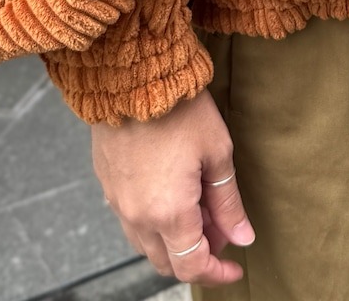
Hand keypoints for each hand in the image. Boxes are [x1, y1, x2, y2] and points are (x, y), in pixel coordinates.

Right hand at [91, 88, 254, 286]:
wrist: (133, 76)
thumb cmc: (180, 108)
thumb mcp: (217, 152)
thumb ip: (228, 202)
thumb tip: (242, 237)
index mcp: (169, 213)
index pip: (192, 266)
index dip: (217, 272)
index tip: (235, 267)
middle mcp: (138, 216)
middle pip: (167, 261)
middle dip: (197, 255)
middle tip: (221, 228)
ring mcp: (117, 201)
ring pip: (146, 243)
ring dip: (174, 240)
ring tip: (199, 207)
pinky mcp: (107, 183)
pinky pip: (130, 219)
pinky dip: (153, 221)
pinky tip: (171, 192)